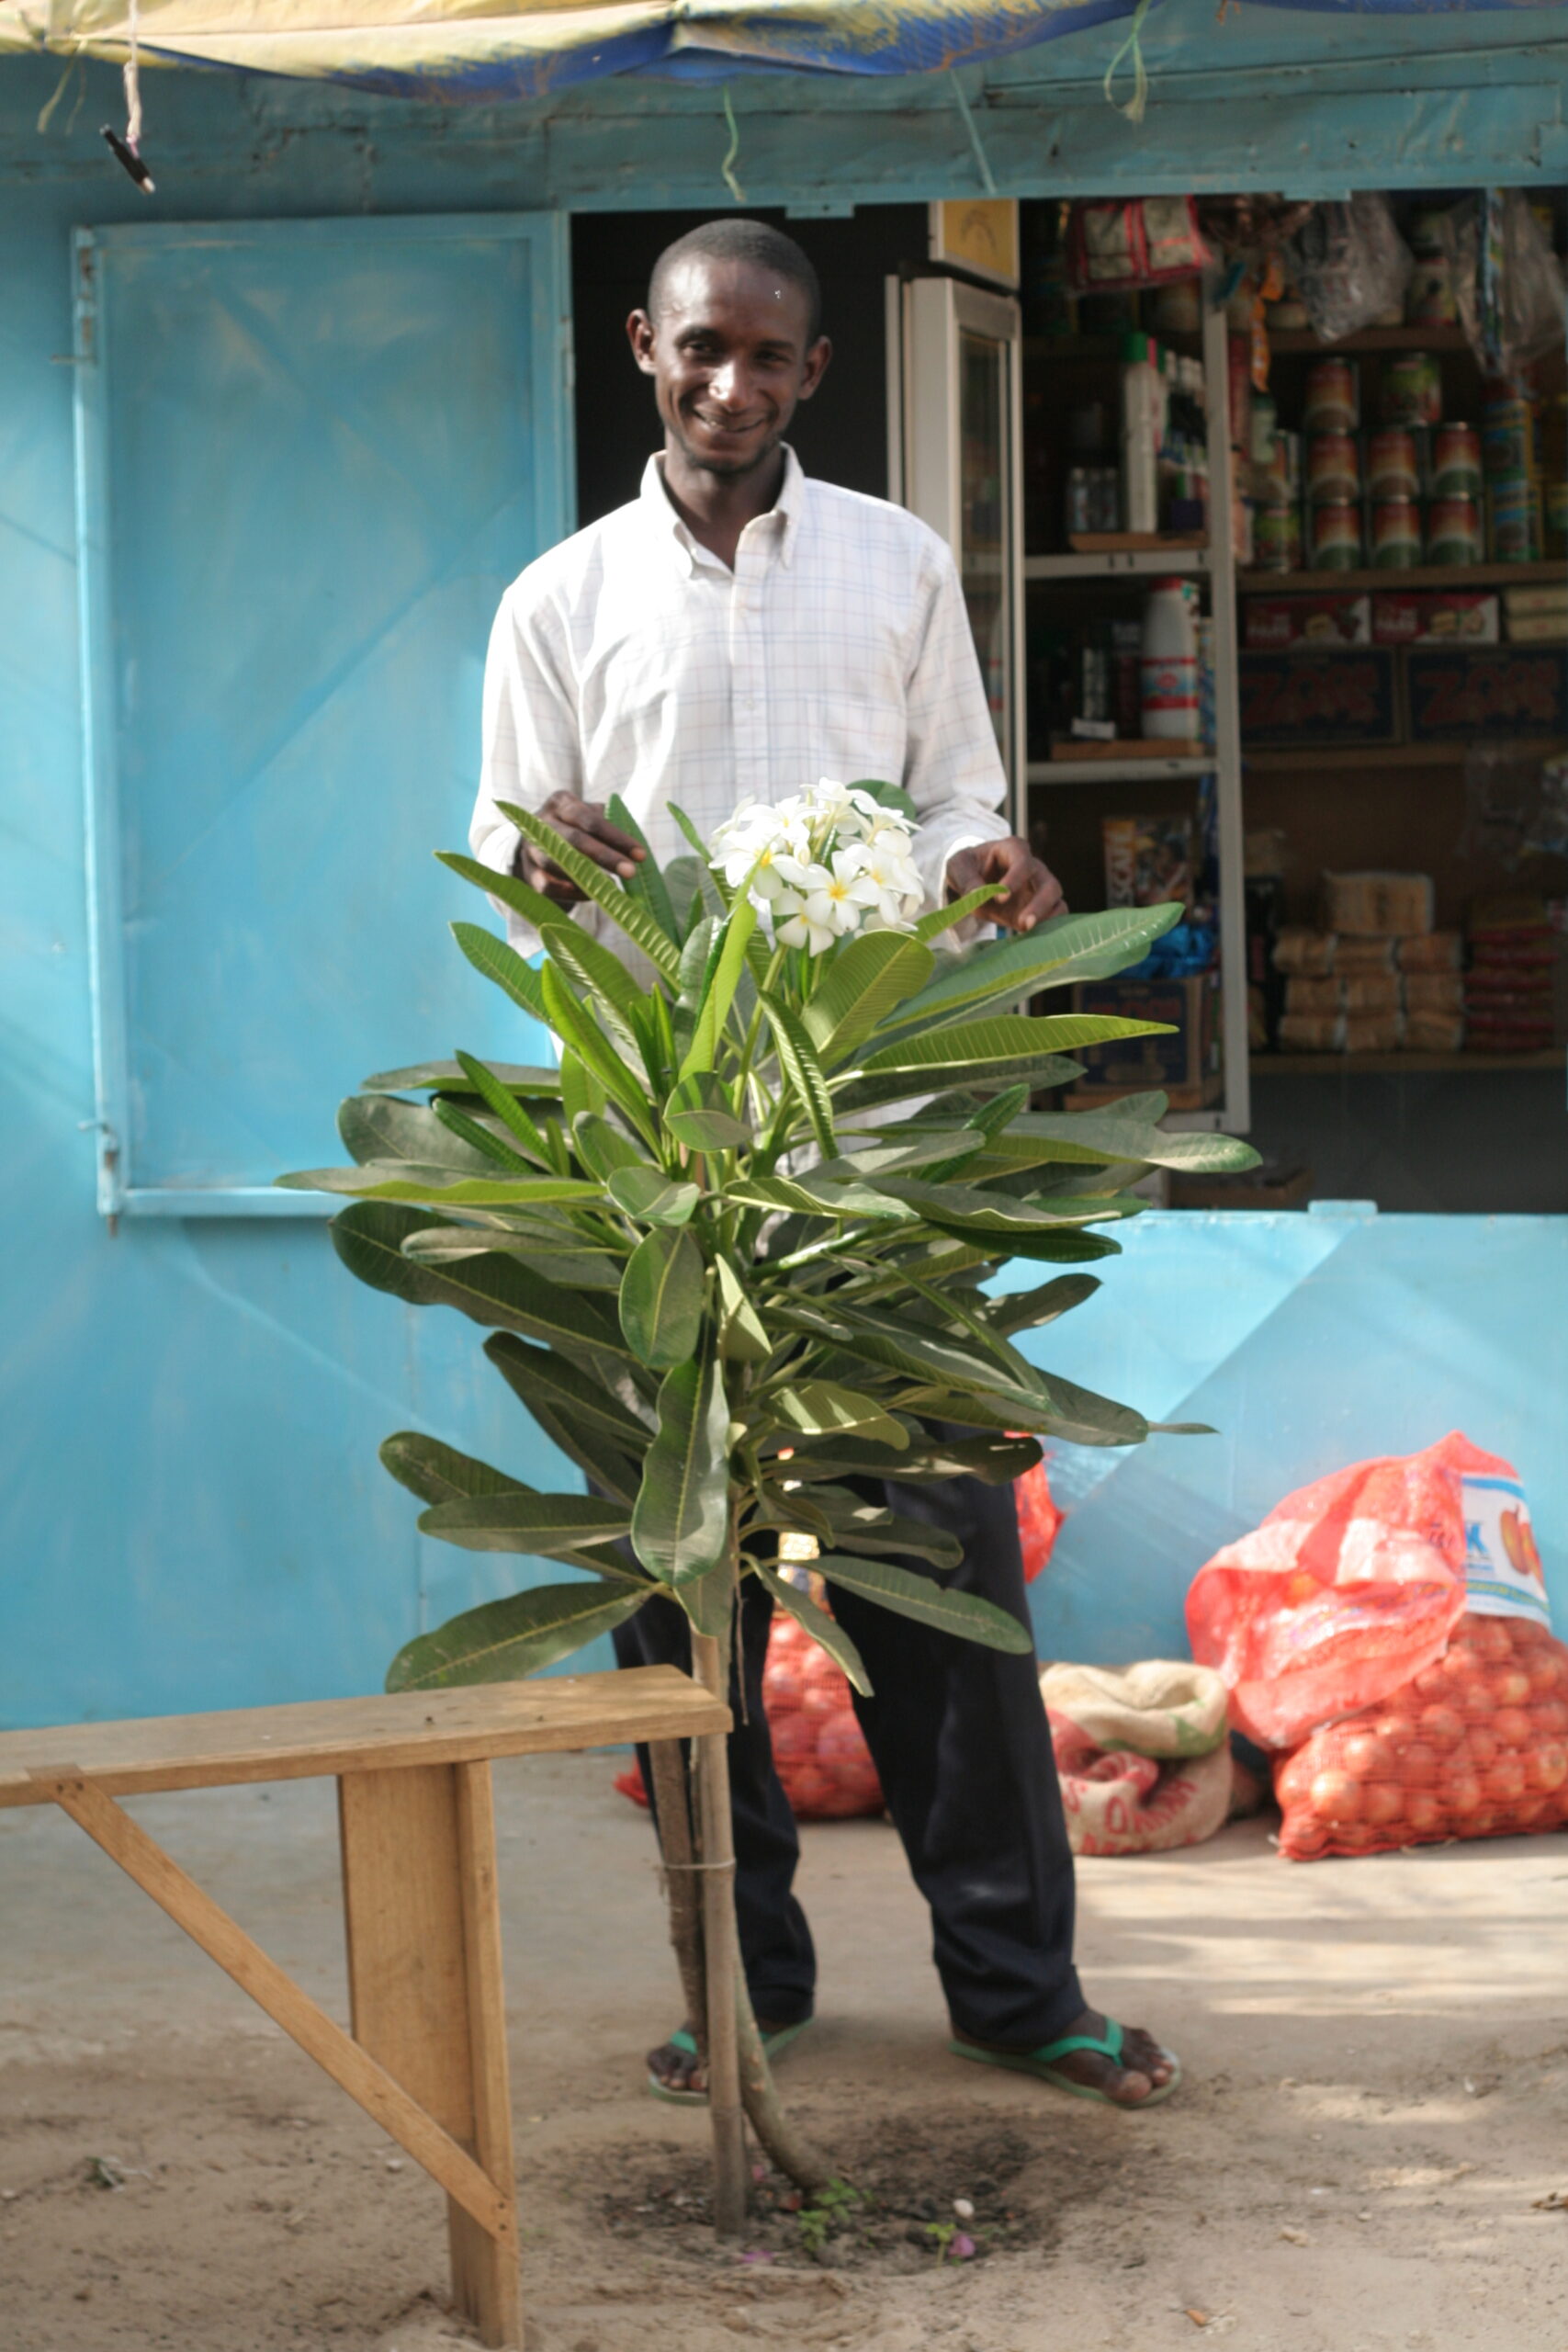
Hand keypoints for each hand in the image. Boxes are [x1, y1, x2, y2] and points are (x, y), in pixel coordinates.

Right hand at [513, 790, 644, 907]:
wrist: (538, 843)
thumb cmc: (576, 827)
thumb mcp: (589, 818)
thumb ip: (609, 826)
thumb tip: (632, 850)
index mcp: (561, 802)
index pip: (589, 819)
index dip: (616, 837)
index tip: (640, 854)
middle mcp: (541, 823)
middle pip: (574, 840)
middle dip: (605, 857)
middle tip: (630, 872)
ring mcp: (531, 849)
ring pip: (557, 862)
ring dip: (587, 877)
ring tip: (612, 886)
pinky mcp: (529, 874)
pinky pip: (549, 886)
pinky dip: (572, 892)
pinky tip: (594, 894)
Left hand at [946, 837, 1066, 933]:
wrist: (974, 881)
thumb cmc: (968, 867)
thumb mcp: (958, 866)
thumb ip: (966, 879)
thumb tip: (976, 895)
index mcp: (1014, 849)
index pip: (1023, 862)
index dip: (1015, 879)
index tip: (1000, 897)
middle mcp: (1034, 867)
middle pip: (1050, 884)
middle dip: (1040, 904)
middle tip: (1024, 923)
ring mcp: (1040, 888)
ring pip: (1057, 902)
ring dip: (1047, 918)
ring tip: (1028, 931)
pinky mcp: (1040, 908)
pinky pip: (1054, 916)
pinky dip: (1047, 927)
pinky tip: (1031, 937)